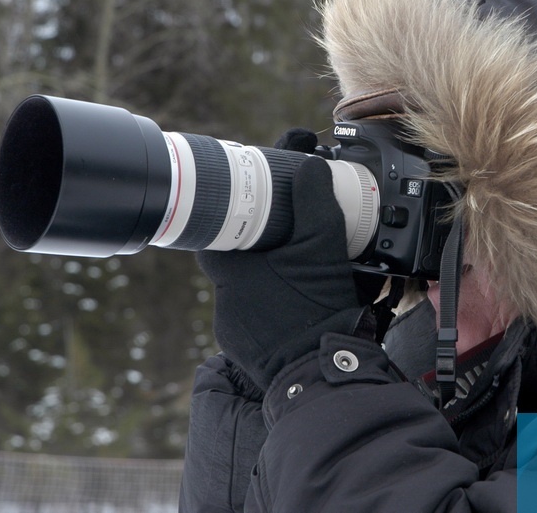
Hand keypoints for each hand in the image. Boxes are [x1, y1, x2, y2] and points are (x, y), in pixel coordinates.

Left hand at [198, 155, 362, 389]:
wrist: (320, 373)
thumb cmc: (318, 311)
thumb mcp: (323, 248)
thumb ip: (315, 202)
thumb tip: (309, 164)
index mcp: (233, 267)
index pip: (213, 226)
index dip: (233, 210)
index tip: (254, 200)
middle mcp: (225, 297)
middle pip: (232, 256)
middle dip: (256, 243)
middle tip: (285, 233)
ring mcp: (233, 325)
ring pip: (244, 287)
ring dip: (265, 275)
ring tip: (296, 269)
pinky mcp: (245, 346)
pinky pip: (252, 314)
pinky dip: (270, 303)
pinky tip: (294, 301)